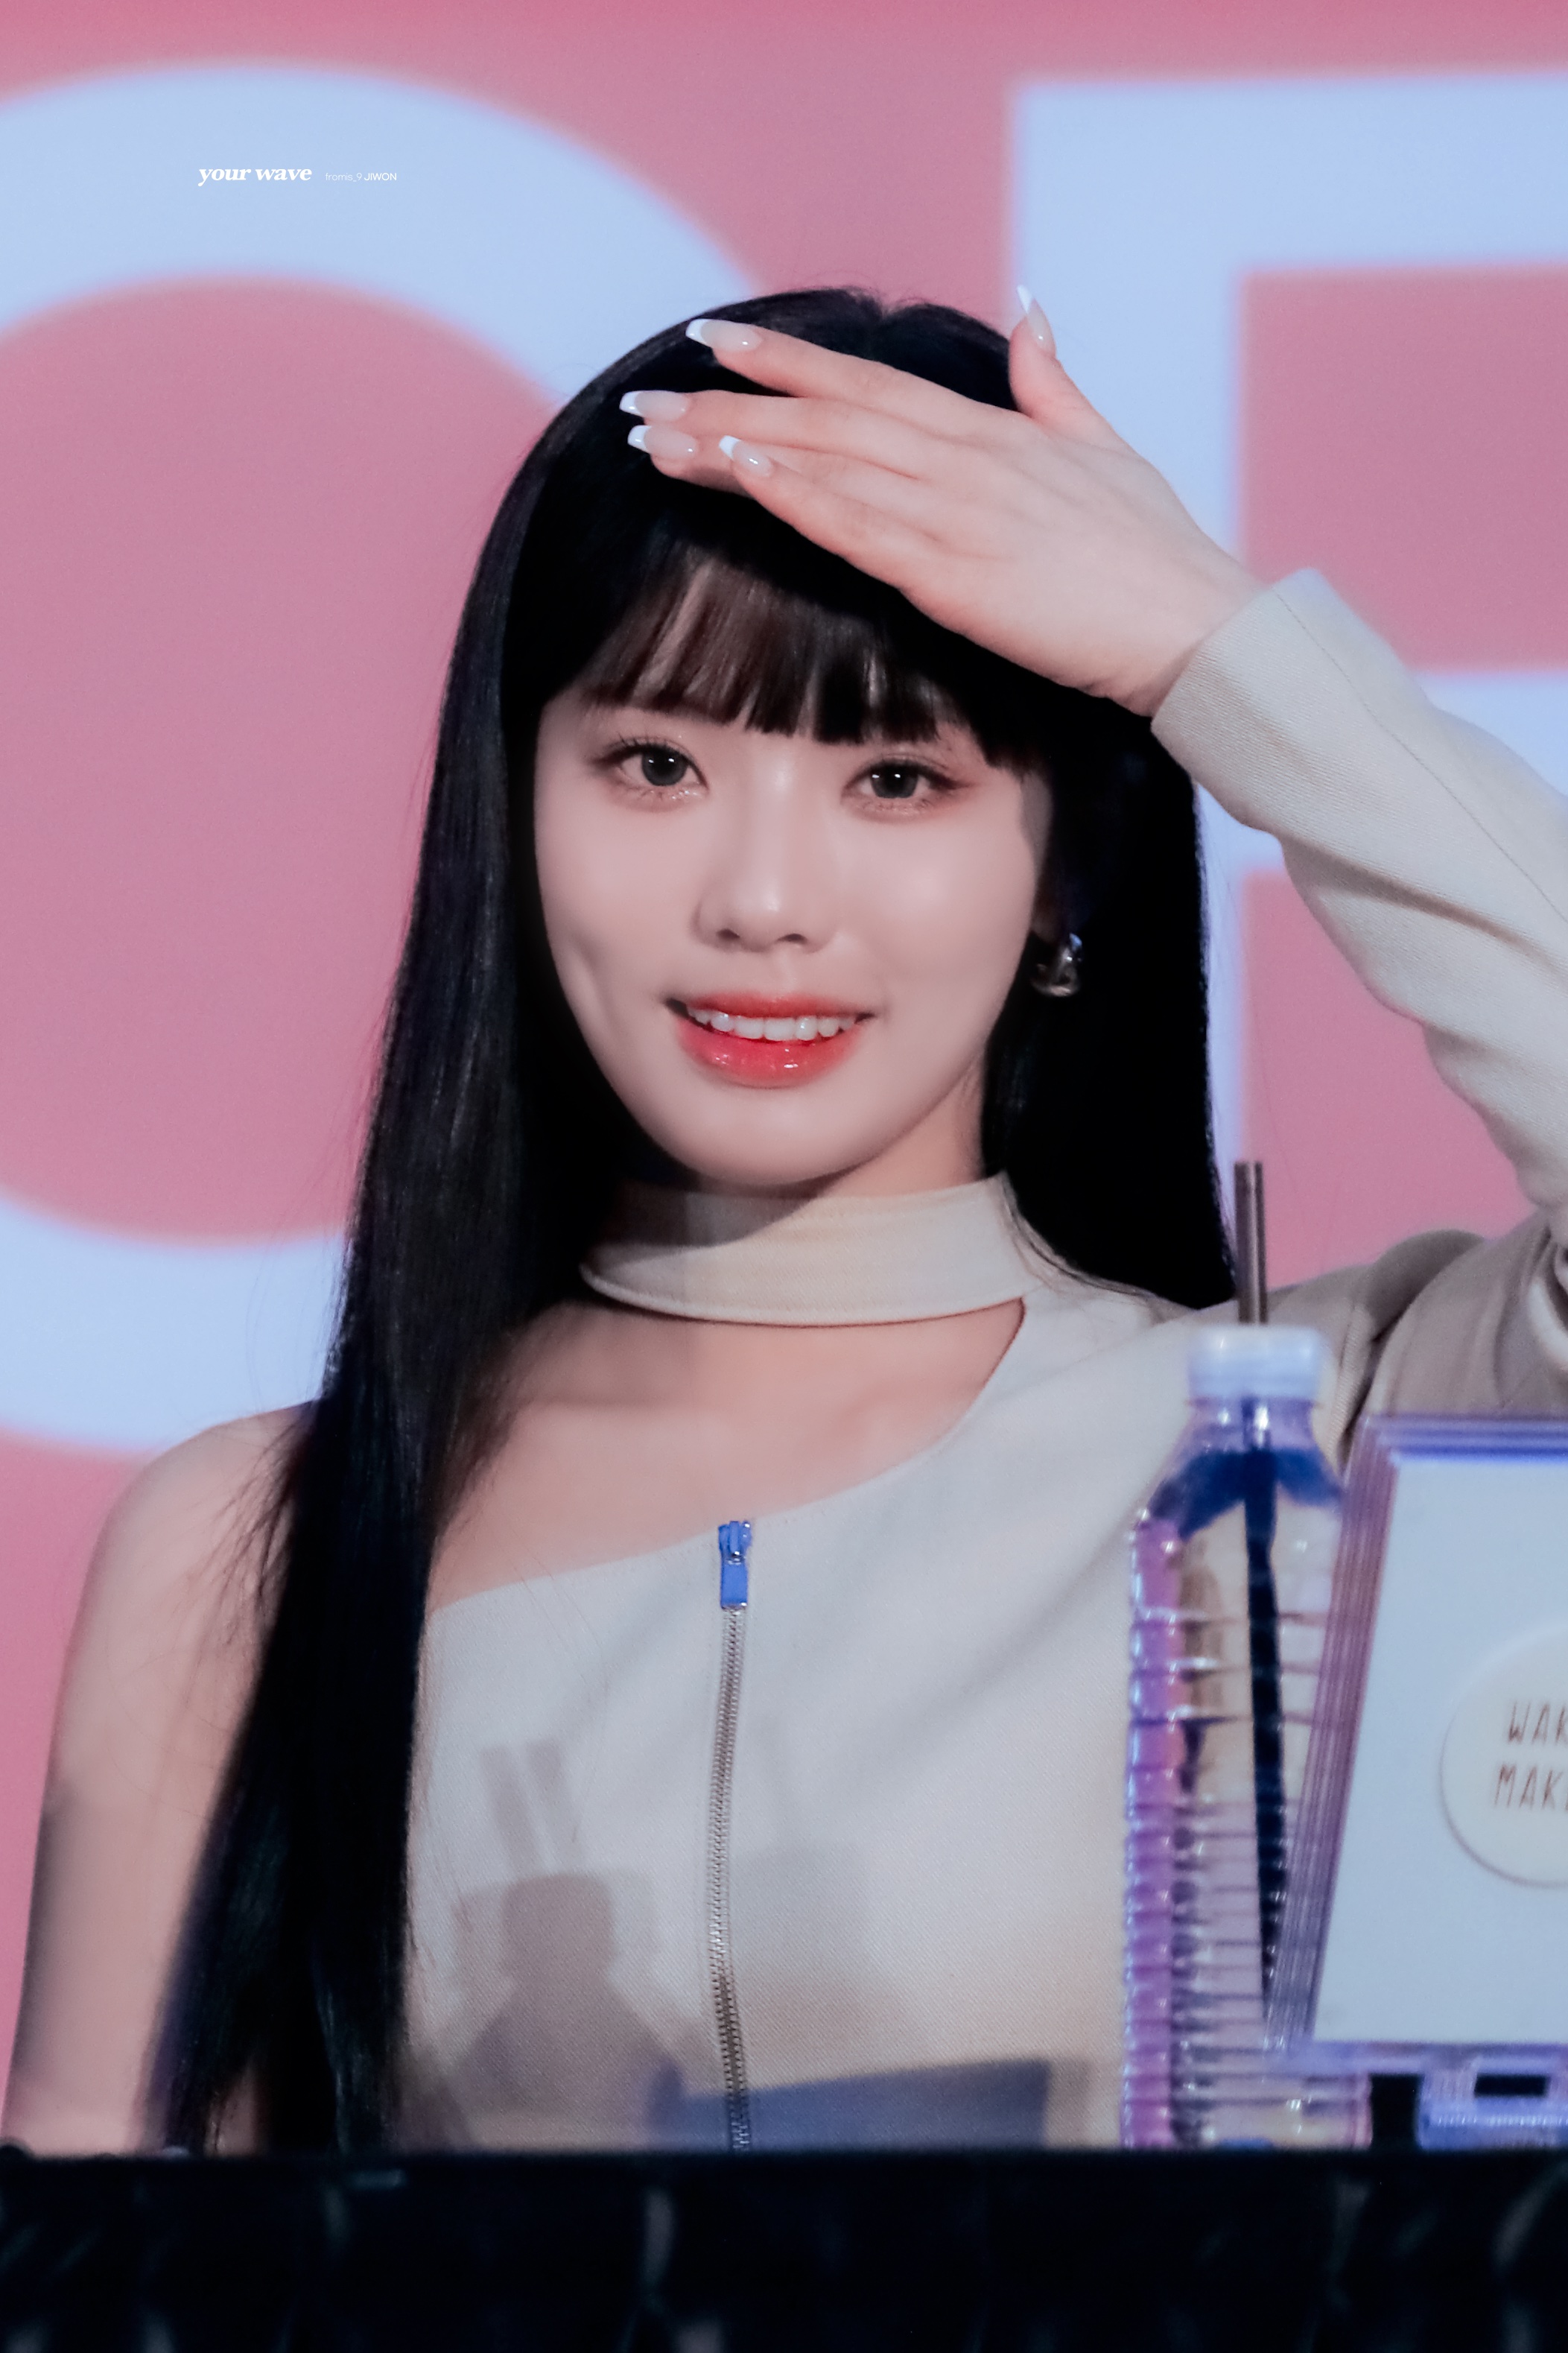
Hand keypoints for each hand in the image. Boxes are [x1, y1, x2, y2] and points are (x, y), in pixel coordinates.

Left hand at [621, 304, 1257, 717]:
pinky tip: (736, 471)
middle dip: (730, 402)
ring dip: (734, 447)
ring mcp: (959, 513)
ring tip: (658, 438)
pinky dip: (793, 492)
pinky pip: (857, 524)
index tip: (717, 344)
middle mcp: (966, 459)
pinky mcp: (957, 573)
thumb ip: (1055, 381)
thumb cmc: (1158, 557)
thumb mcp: (1108, 449)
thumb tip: (1028, 310)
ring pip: (825, 462)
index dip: (788, 361)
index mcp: (995, 433)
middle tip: (649, 399)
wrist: (1198, 629)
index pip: (869, 384)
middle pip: (826, 416)